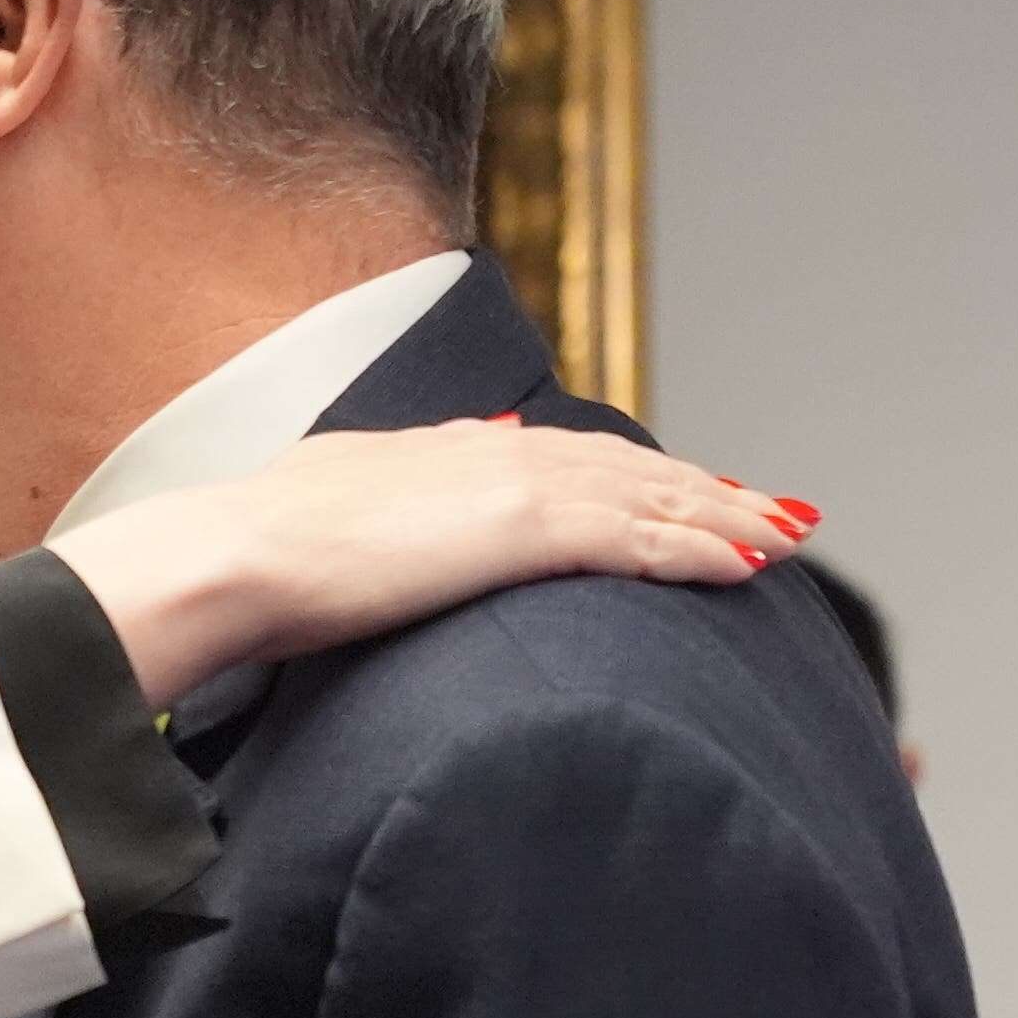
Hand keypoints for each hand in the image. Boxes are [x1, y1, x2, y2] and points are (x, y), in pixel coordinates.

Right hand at [53, 418, 814, 707]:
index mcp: (441, 453)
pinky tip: (748, 565)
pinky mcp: (524, 527)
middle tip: (766, 507)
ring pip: (649, 497)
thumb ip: (368, 520)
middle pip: (624, 468)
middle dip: (700, 489)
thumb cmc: (251, 557)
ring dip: (723, 517)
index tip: (676, 491)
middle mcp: (488, 452)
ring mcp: (511, 485)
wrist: (233, 555)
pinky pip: (640, 539)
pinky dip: (702, 548)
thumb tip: (375, 531)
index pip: (561, 458)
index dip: (628, 475)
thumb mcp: (320, 521)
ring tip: (784, 534)